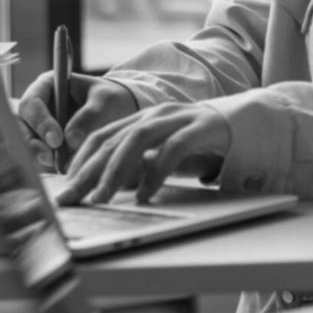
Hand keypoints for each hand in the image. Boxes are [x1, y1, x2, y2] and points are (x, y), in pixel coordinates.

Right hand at [16, 71, 138, 169]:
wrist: (120, 111)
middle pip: (20, 126)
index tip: (57, 140)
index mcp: (47, 86)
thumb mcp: (106, 101)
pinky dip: (45, 166)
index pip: (32, 103)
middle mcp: (37, 107)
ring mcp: (37, 128)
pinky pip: (36, 158)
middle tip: (49, 159)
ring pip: (24, 144)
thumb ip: (90, 117)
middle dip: (31, 144)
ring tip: (57, 166)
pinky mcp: (44, 146)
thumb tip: (70, 141)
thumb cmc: (112, 98)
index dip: (40, 122)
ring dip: (36, 157)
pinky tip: (60, 171)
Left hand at [55, 101, 229, 205]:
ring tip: (101, 198)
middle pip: (113, 139)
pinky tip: (146, 195)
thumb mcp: (165, 154)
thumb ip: (140, 165)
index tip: (65, 188)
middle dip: (87, 171)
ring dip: (115, 171)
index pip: (101, 137)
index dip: (80, 162)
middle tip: (70, 198)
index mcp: (142, 117)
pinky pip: (174, 149)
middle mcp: (156, 114)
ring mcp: (179, 117)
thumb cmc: (202, 143)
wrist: (248, 122)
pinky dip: (156, 173)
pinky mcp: (203, 127)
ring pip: (137, 140)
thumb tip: (107, 189)